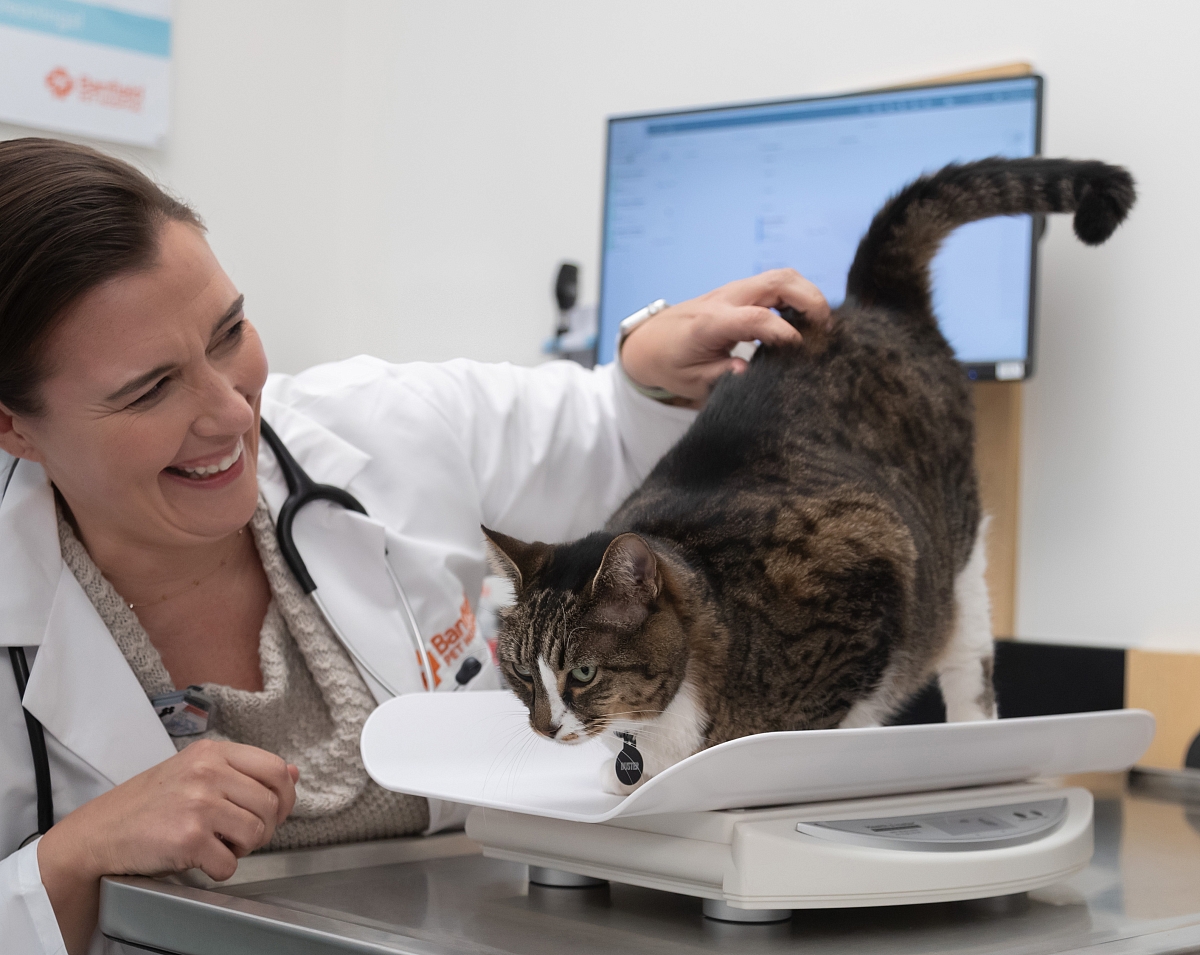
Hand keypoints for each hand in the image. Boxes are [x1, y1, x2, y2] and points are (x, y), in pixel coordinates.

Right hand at [36, 740, 298, 954]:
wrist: (98, 833)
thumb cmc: (149, 804)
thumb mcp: (197, 771)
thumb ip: (245, 771)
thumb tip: (294, 773)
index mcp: (213, 752)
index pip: (276, 768)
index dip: (284, 796)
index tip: (274, 812)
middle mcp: (208, 772)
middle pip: (270, 805)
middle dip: (263, 828)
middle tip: (238, 834)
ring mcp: (198, 804)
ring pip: (256, 834)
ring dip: (242, 848)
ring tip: (217, 844)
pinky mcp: (189, 838)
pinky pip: (230, 863)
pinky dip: (220, 869)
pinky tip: (200, 859)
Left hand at [619, 268, 830, 405]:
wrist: (650, 340)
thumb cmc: (671, 363)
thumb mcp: (690, 381)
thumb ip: (719, 375)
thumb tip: (746, 371)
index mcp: (711, 322)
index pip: (757, 318)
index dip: (785, 333)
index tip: (803, 350)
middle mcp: (726, 299)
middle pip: (778, 282)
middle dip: (810, 301)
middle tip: (827, 331)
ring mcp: (735, 291)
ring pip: (782, 277)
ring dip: (808, 295)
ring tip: (822, 326)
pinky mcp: (742, 292)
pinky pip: (777, 284)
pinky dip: (798, 296)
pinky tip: (806, 321)